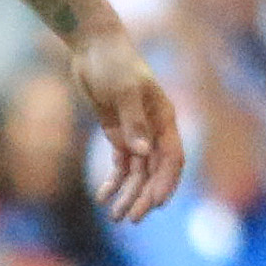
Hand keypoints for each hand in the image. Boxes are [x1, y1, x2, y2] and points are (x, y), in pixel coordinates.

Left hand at [69, 29, 184, 223]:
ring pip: (137, 172)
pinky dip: (113, 181)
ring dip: (128, 194)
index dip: (166, 182)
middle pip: (154, 171)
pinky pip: (120, 164)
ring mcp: (136, 132)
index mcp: (164, 119)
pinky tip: (103, 197)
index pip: (172, 158)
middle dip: (144, 196)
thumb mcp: (124, 90)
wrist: (93, 46)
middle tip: (131, 219)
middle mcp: (154, 129)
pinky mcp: (118, 132)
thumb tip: (142, 153)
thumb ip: (133, 121)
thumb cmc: (114, 63)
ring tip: (115, 217)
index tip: (156, 204)